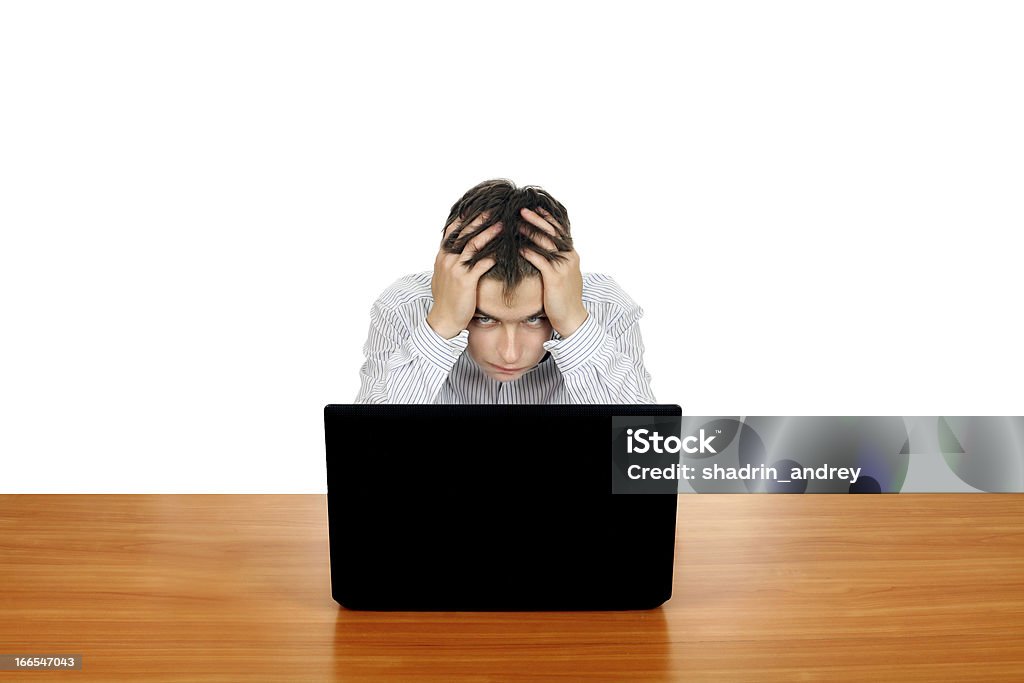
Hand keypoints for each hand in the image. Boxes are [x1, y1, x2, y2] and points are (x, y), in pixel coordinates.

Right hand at [426, 212, 501, 338]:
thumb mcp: (443, 276)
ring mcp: (456, 269)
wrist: (444, 318)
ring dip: (488, 234)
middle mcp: (447, 259)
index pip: (452, 231)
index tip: (476, 207)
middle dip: (478, 220)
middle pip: (463, 233)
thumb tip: (456, 250)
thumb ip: (449, 261)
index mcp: (442, 256)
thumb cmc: (447, 299)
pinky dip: (492, 256)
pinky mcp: (466, 281)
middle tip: (493, 209)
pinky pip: (481, 264)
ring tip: (502, 225)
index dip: (464, 218)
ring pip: (473, 246)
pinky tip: (503, 251)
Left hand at [518, 207, 588, 337]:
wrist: (572, 317)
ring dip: (530, 231)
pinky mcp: (555, 277)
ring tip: (516, 223)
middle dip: (536, 219)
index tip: (534, 208)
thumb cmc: (564, 298)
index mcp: (571, 254)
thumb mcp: (564, 275)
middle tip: (521, 209)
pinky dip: (528, 252)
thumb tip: (546, 251)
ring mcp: (563, 266)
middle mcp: (569, 256)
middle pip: (552, 232)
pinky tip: (517, 247)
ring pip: (545, 243)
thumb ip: (557, 261)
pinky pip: (540, 260)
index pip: (559, 230)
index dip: (546, 218)